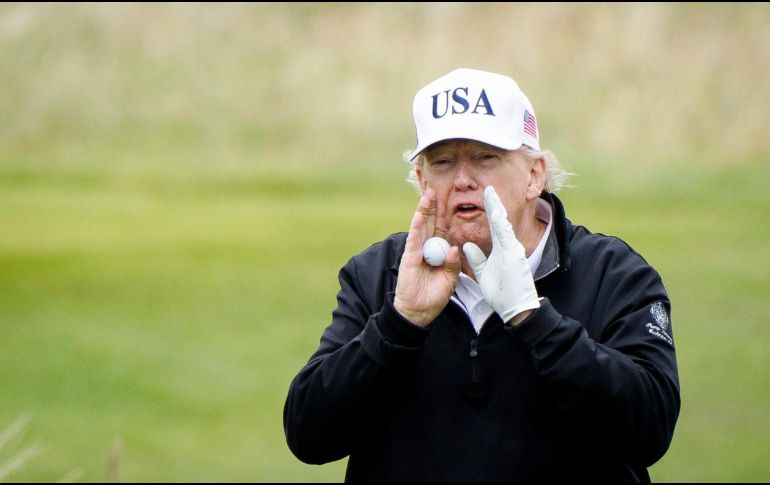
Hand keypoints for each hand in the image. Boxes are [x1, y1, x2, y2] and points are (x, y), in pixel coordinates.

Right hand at [394, 188, 460, 326]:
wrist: (419, 312)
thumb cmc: (434, 297)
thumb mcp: (450, 280)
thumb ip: (453, 264)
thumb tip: (454, 248)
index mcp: (438, 253)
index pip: (441, 230)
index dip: (444, 216)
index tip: (448, 200)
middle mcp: (427, 249)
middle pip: (430, 224)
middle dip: (433, 207)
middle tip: (436, 189)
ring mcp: (417, 252)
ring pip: (421, 227)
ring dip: (424, 210)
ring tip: (427, 195)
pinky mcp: (409, 257)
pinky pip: (413, 239)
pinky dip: (416, 227)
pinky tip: (418, 215)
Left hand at [462, 186, 539, 324]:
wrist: (516, 308)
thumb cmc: (503, 293)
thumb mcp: (483, 273)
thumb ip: (476, 259)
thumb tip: (466, 246)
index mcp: (501, 250)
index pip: (492, 227)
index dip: (488, 212)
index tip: (484, 198)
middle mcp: (509, 247)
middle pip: (499, 222)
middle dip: (494, 205)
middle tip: (489, 189)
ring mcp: (513, 251)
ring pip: (504, 226)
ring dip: (498, 210)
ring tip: (492, 195)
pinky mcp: (514, 257)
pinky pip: (506, 239)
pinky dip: (502, 226)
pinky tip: (497, 214)